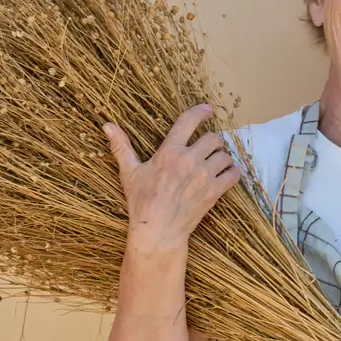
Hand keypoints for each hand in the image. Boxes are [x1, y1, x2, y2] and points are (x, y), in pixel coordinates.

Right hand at [103, 105, 240, 251]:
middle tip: (209, 148)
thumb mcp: (129, 173)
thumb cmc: (142, 202)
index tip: (208, 110)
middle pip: (213, 138)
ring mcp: (203, 176)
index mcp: (169, 152)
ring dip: (222, 157)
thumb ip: (121, 147)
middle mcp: (189, 160)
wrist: (158, 231)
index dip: (201, 112)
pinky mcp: (214, 192)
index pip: (189, 122)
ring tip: (217, 162)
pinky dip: (233, 172)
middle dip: (213, 141)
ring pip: (224, 156)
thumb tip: (107, 125)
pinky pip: (233, 174)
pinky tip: (227, 174)